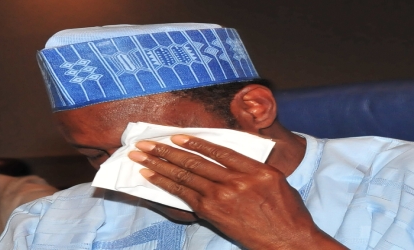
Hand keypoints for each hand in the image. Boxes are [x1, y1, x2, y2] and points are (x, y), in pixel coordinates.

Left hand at [128, 135, 345, 248]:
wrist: (288, 242)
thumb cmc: (286, 212)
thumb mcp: (276, 180)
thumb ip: (251, 166)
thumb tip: (228, 157)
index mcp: (254, 169)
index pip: (218, 150)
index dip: (194, 142)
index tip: (176, 136)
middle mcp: (237, 180)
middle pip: (195, 161)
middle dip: (166, 151)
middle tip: (145, 143)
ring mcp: (222, 197)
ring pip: (185, 176)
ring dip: (159, 164)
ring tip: (141, 156)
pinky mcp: (212, 213)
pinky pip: (184, 194)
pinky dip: (166, 184)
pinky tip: (152, 177)